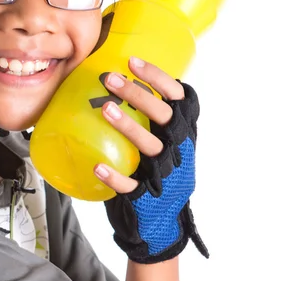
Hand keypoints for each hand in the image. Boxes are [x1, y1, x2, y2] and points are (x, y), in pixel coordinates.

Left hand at [95, 56, 208, 262]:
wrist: (165, 218)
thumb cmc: (163, 167)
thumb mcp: (170, 140)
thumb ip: (157, 117)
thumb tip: (122, 81)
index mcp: (183, 129)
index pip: (178, 96)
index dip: (157, 77)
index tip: (132, 62)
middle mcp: (178, 147)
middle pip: (162, 115)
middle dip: (137, 94)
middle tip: (110, 78)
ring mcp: (165, 171)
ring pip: (150, 146)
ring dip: (128, 126)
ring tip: (105, 109)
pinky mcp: (148, 195)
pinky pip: (132, 184)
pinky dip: (115, 176)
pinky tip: (98, 166)